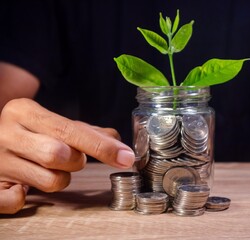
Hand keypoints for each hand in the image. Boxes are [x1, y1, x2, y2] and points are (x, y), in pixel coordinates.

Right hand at [0, 98, 134, 213]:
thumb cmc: (29, 132)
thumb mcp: (53, 123)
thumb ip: (86, 131)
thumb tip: (117, 141)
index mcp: (24, 111)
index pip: (69, 130)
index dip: (101, 146)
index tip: (125, 157)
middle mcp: (7, 133)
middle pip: (58, 155)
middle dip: (76, 161)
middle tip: (71, 158)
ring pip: (50, 181)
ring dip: (61, 178)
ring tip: (50, 168)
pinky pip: (15, 202)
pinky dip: (25, 197)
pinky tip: (23, 187)